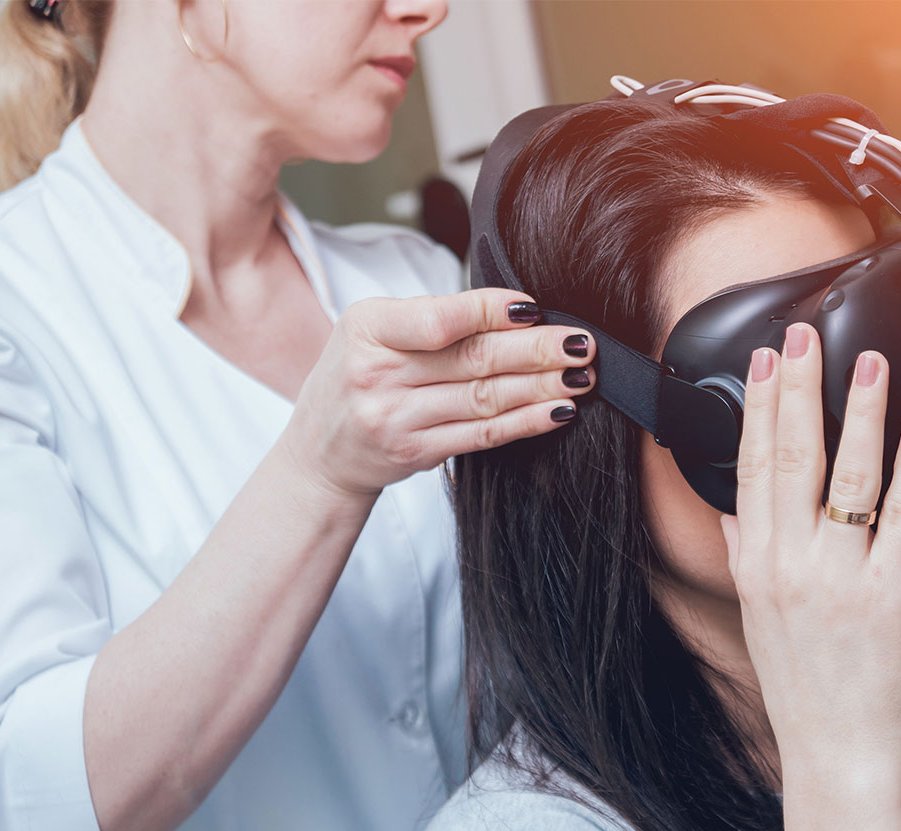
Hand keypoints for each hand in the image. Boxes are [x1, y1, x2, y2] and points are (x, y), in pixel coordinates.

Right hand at [281, 290, 594, 498]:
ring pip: (486, 398)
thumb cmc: (356, 374)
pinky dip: (526, 422)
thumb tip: (514, 310)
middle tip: (582, 343)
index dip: (493, 312)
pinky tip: (558, 411)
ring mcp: (397, 420)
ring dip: (542, 386)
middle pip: (474, 359)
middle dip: (537, 350)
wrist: (319, 452)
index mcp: (367, 329)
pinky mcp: (417, 453)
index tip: (536, 308)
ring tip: (581, 374)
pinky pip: (483, 435)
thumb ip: (431, 315)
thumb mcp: (371, 329)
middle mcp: (378, 375)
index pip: (441, 318)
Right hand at [720, 322, 900, 772]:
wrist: (839, 753)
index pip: (754, 466)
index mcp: (758, 563)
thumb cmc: (804, 689)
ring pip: (848, 475)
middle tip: (807, 335)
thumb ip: (745, 553)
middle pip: (793, 456)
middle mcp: (792, 563)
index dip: (760, 406)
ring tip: (868, 361)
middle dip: (800, 387)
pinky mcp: (890, 592)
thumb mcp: (756, 616)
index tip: (765, 360)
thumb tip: (733, 508)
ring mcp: (840, 575)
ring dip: (858, 411)